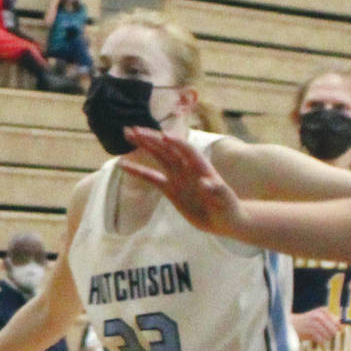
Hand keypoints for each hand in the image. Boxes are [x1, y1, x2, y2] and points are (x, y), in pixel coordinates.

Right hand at [121, 128, 243, 237]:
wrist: (224, 220)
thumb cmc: (228, 208)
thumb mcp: (225, 200)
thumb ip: (216, 190)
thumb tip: (206, 183)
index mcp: (201, 167)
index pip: (187, 151)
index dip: (177, 143)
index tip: (164, 136)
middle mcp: (187, 167)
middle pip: (167, 148)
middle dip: (152, 138)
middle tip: (133, 130)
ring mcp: (177, 176)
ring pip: (158, 156)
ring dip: (144, 145)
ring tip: (128, 134)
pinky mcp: (170, 189)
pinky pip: (151, 177)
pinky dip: (138, 171)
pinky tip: (123, 165)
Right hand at [293, 309, 338, 346]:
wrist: (290, 324)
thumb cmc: (306, 323)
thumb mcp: (317, 319)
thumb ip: (329, 322)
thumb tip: (341, 327)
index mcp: (322, 311)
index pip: (337, 321)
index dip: (339, 327)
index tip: (339, 331)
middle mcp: (319, 315)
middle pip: (334, 329)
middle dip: (331, 334)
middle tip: (327, 335)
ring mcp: (314, 323)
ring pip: (328, 335)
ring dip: (325, 338)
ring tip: (318, 337)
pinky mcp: (310, 330)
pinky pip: (321, 340)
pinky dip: (321, 342)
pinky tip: (316, 340)